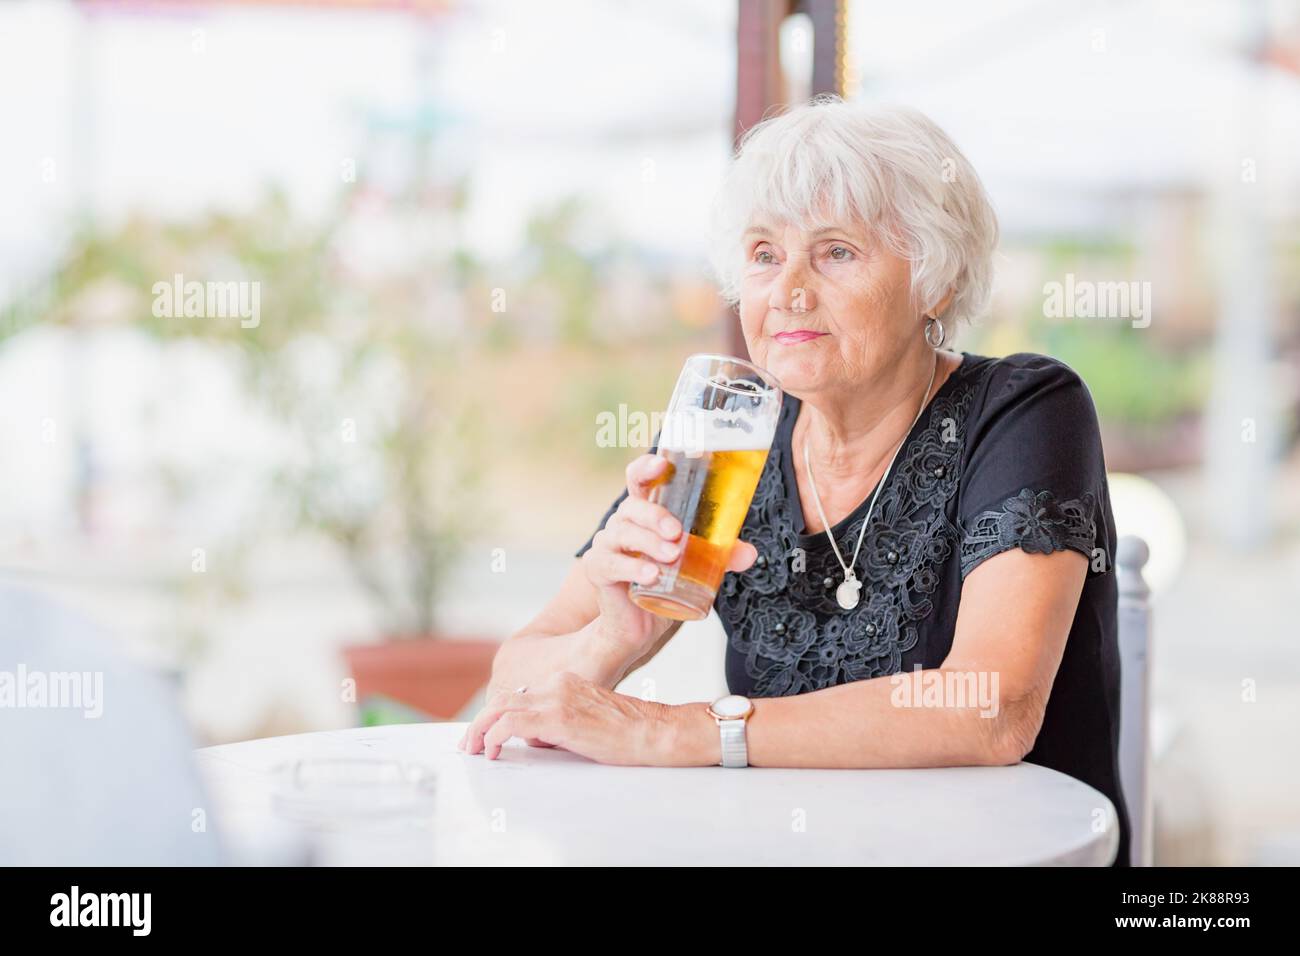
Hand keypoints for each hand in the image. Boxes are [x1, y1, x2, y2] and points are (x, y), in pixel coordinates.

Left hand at [457, 671, 677, 765]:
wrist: (651, 731)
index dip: (496, 715)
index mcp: (565, 681)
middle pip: (503, 699)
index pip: (518, 696)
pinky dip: (494, 737)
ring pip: (500, 709)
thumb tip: (534, 738)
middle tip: (469, 743)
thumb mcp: (585, 720)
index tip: (485, 732)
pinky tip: (492, 751)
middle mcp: (557, 684)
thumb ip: (557, 723)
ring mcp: (556, 699)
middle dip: (481, 722)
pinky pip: (511, 725)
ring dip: (480, 730)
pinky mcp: (557, 718)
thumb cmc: (627, 731)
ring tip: (473, 748)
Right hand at [582, 453, 757, 658]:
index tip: (662, 463)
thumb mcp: (697, 566)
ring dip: (649, 542)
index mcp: (644, 514)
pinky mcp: (598, 569)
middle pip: (632, 506)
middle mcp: (622, 523)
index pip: (639, 480)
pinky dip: (633, 567)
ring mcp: (607, 545)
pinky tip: (652, 575)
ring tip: (672, 556)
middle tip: (677, 533)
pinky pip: (611, 563)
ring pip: (623, 533)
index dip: (646, 468)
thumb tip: (750, 553)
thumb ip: (721, 556)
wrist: (639, 625)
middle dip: (655, 516)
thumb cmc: (664, 583)